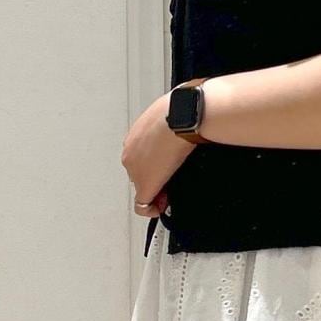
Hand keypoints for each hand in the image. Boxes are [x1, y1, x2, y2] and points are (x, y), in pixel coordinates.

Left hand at [122, 91, 195, 216]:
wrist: (184, 117)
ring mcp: (136, 169)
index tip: (166, 169)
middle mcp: (131, 152)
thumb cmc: (182, 110)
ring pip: (141, 187)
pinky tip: (160, 208)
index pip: (140, 156)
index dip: (154, 167)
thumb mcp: (173, 112)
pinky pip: (143, 205)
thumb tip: (190, 117)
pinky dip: (151, 210)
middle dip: (154, 180)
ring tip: (168, 193)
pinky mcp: (146, 184)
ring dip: (154, 192)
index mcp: (137, 134)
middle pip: (138, 173)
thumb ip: (173, 121)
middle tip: (169, 184)